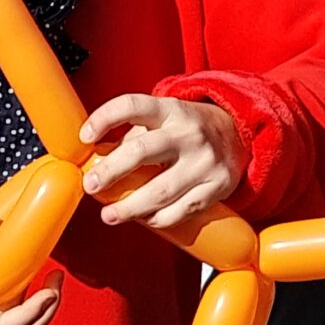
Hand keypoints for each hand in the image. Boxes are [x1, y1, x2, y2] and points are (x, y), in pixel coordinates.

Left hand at [76, 94, 245, 229]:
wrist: (240, 133)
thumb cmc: (189, 128)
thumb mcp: (164, 118)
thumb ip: (133, 135)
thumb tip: (95, 161)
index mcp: (170, 110)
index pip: (131, 106)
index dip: (104, 118)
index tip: (84, 136)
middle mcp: (187, 133)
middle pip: (141, 151)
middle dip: (111, 171)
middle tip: (91, 185)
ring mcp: (204, 161)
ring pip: (160, 191)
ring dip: (129, 207)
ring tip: (109, 215)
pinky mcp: (217, 186)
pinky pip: (181, 210)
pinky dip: (158, 218)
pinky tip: (144, 219)